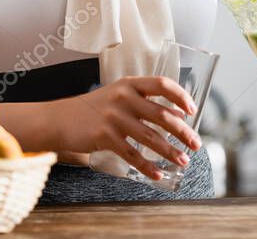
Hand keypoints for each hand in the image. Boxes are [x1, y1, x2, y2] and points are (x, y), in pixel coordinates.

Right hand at [60, 76, 201, 179]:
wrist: (60, 119)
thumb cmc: (95, 108)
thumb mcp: (120, 96)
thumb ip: (146, 101)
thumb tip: (179, 114)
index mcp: (130, 83)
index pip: (162, 84)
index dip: (181, 96)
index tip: (192, 111)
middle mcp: (123, 97)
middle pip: (161, 114)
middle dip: (183, 131)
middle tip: (196, 144)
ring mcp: (113, 117)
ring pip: (150, 137)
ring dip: (170, 151)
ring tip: (184, 160)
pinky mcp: (104, 136)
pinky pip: (132, 154)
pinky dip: (147, 166)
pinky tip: (158, 173)